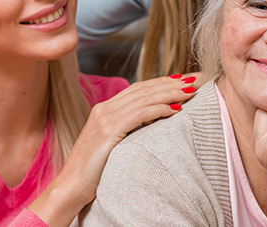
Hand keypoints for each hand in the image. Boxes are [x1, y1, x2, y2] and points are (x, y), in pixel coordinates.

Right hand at [28, 73, 201, 226]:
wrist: (70, 187)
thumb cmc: (93, 171)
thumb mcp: (111, 144)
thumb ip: (126, 130)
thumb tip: (151, 123)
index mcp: (104, 109)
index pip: (138, 89)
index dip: (162, 82)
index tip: (183, 80)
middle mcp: (104, 109)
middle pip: (143, 89)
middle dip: (171, 82)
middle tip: (195, 79)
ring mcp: (104, 119)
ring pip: (144, 98)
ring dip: (170, 92)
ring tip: (191, 90)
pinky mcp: (108, 131)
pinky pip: (139, 114)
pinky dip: (159, 109)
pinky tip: (176, 109)